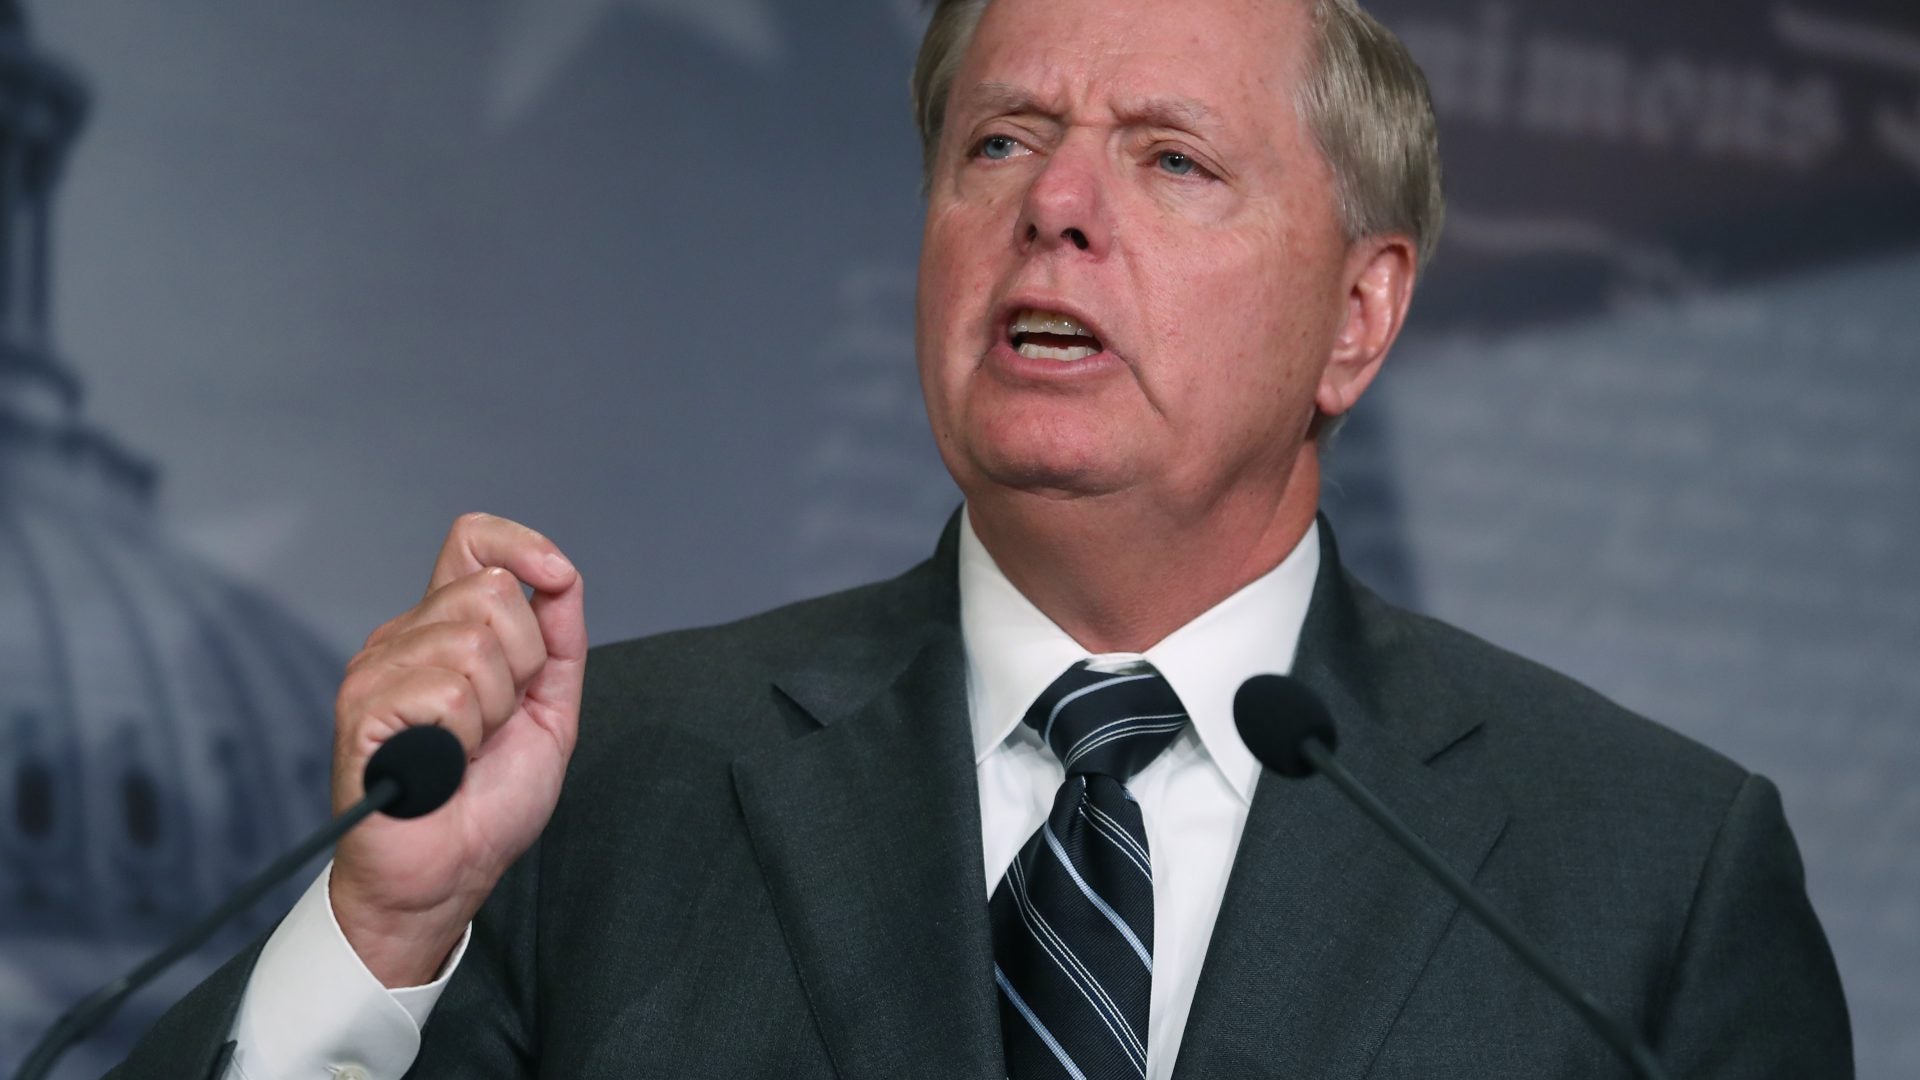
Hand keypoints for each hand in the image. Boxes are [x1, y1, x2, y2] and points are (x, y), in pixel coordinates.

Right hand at [327, 512, 586, 986]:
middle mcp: (404, 638)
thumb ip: (559, 642)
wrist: (447, 877)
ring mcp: (376, 671)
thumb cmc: (486, 804)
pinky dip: (465, 737)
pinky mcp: (363, 711)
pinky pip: (447, 692)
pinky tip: (444, 765)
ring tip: (469, 750)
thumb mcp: (548, 712)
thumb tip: (560, 576)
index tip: (554, 576)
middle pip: (492, 592)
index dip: (520, 544)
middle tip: (497, 723)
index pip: (471, 540)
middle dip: (525, 664)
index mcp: (444, 631)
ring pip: (475, 645)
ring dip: (495, 710)